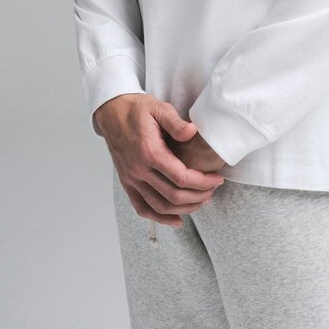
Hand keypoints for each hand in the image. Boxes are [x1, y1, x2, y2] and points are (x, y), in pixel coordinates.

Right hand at [95, 94, 227, 227]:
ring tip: (201, 201)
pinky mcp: (127, 182)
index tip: (217, 179)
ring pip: (160, 206)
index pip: (181, 177)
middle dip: (198, 196)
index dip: (203, 182)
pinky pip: (142, 208)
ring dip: (184, 209)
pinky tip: (176, 220)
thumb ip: (176, 122)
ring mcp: (131, 179)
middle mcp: (139, 170)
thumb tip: (193, 132)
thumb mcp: (158, 108)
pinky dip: (160, 218)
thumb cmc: (136, 109)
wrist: (111, 112)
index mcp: (149, 152)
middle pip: (173, 196)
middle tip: (213, 189)